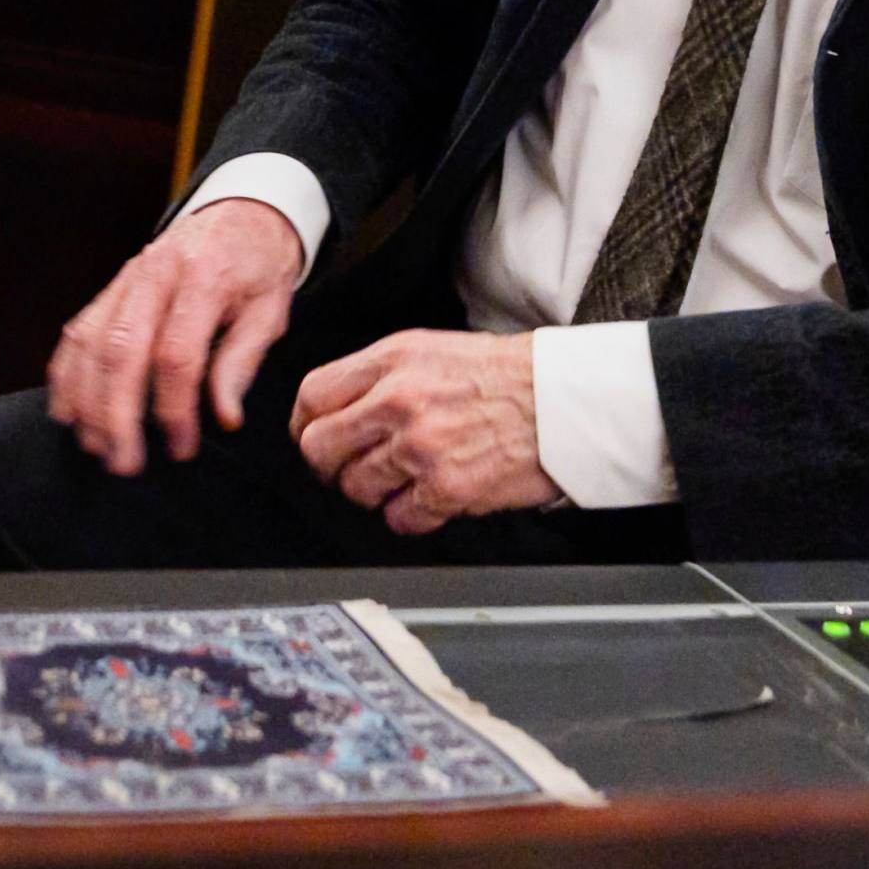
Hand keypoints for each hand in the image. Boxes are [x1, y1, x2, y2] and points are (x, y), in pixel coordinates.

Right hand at [44, 197, 304, 475]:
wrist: (240, 215)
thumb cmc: (258, 269)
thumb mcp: (271, 311)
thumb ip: (243, 361)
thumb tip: (224, 417)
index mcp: (202, 278)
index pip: (176, 353)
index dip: (174, 408)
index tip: (180, 448)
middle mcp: (154, 274)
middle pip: (120, 351)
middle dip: (117, 415)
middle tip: (124, 463)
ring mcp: (125, 279)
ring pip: (89, 343)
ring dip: (87, 402)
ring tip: (96, 447)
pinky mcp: (109, 289)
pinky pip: (77, 332)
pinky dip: (67, 375)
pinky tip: (68, 412)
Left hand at [289, 330, 561, 535]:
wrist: (563, 400)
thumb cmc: (506, 376)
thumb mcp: (432, 349)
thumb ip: (380, 375)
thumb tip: (336, 408)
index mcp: (393, 359)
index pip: (314, 395)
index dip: (306, 424)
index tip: (313, 436)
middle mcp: (400, 400)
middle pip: (319, 446)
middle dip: (328, 465)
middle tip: (348, 468)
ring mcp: (422, 446)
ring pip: (355, 487)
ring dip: (372, 492)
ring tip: (401, 481)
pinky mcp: (447, 487)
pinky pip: (398, 518)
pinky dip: (409, 516)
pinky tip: (429, 497)